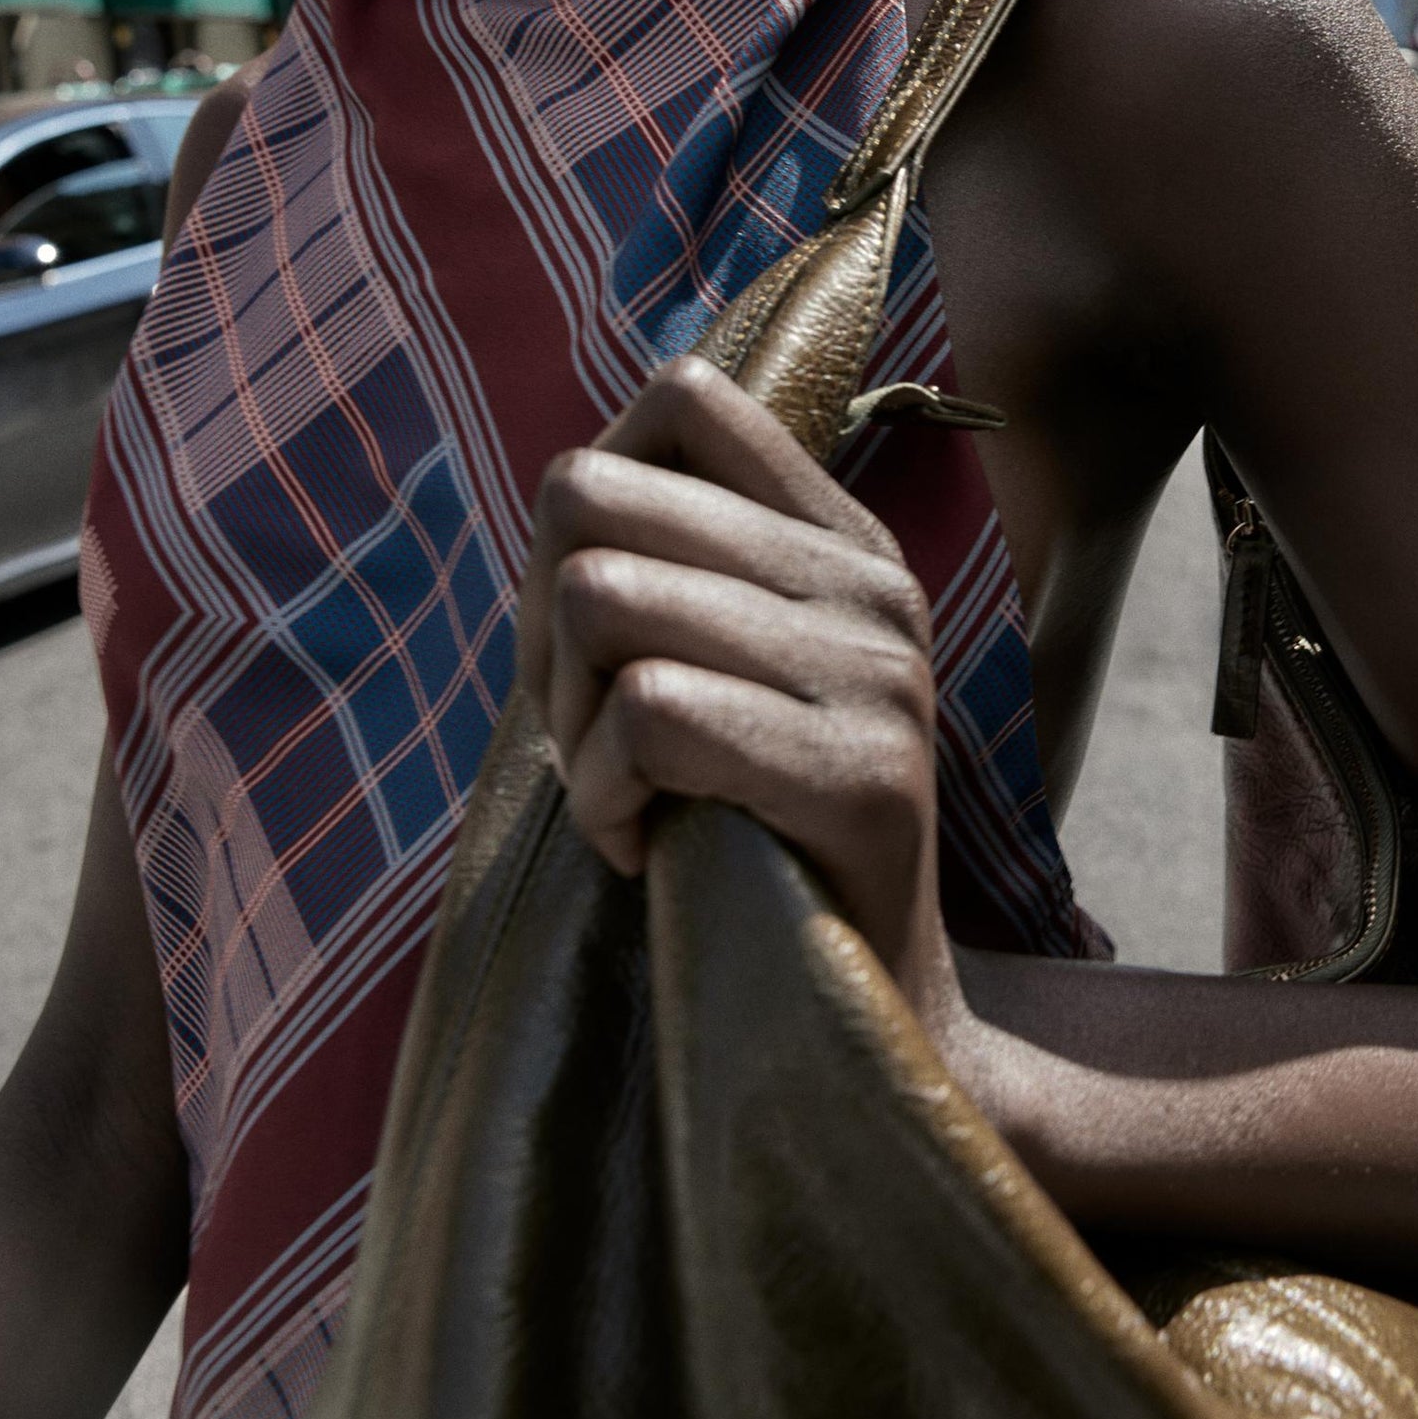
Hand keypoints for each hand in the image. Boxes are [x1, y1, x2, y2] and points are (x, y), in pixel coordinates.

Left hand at [516, 357, 955, 1013]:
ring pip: (601, 596)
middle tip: (591, 738)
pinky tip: (644, 849)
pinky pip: (646, 715)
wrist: (868, 1023)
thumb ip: (679, 568)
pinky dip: (599, 798)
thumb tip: (569, 487)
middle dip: (541, 630)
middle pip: (590, 494)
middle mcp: (869, 583)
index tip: (596, 625)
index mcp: (840, 539)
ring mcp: (876, 674)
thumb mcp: (730, 674)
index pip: (683, 394)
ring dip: (566, 728)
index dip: (586, 497)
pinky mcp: (861, 774)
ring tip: (623, 797)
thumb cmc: (753, 845)